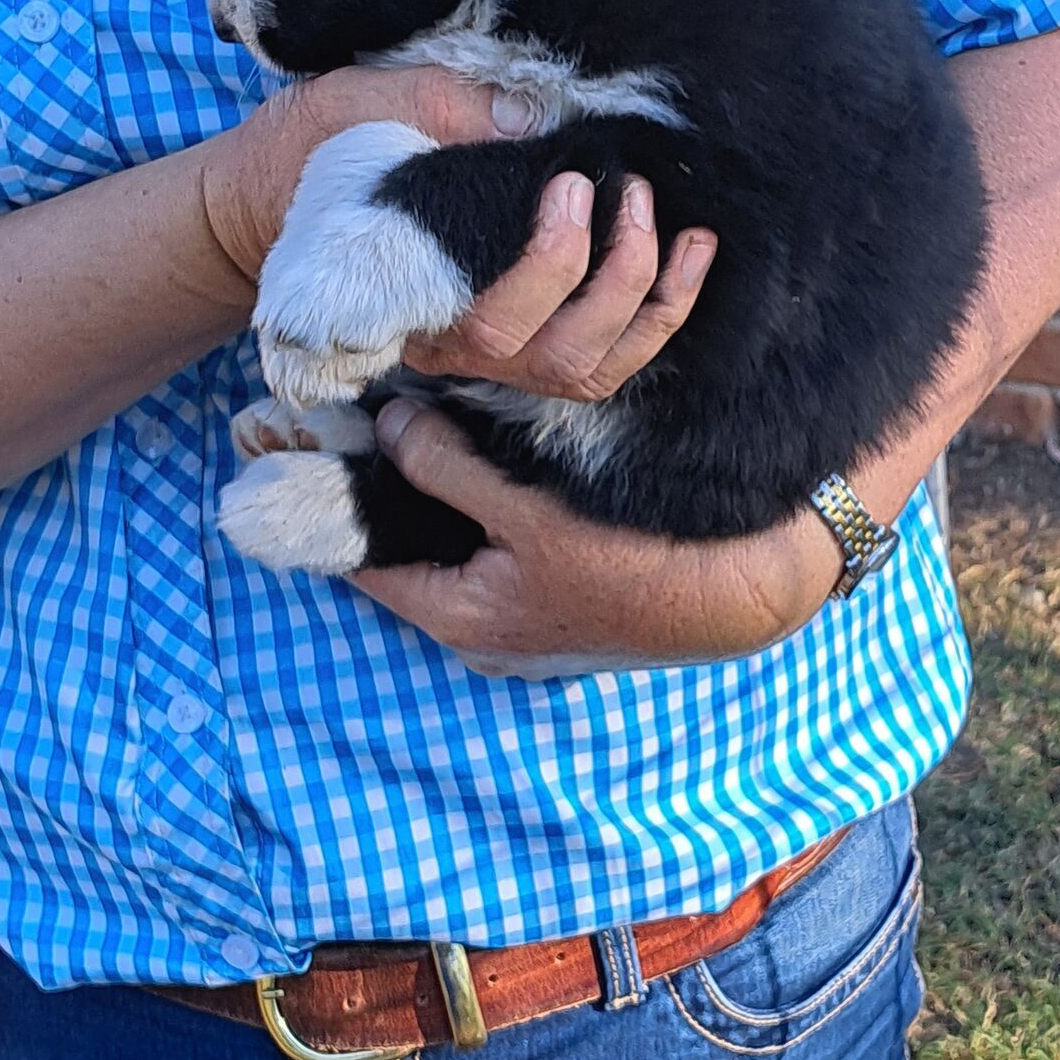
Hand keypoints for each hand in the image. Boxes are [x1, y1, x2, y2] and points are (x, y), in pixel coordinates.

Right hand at [203, 65, 717, 400]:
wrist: (272, 200)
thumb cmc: (316, 151)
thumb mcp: (362, 107)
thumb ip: (442, 112)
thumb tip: (532, 121)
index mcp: (400, 295)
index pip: (482, 316)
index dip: (546, 266)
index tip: (571, 183)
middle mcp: (445, 345)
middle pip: (546, 354)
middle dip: (610, 278)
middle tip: (630, 193)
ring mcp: (484, 355)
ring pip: (583, 373)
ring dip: (649, 307)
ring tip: (683, 233)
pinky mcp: (517, 342)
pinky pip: (599, 364)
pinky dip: (656, 321)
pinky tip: (688, 259)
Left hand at [349, 399, 844, 676]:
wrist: (741, 596)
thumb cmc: (636, 562)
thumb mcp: (530, 509)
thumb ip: (448, 467)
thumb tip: (389, 424)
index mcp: (461, 620)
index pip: (364, 560)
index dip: (340, 499)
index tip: (319, 445)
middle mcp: (482, 636)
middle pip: (410, 556)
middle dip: (394, 494)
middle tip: (378, 423)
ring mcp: (521, 628)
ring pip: (455, 555)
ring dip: (442, 502)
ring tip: (431, 433)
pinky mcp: (557, 608)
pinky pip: (496, 559)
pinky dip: (484, 518)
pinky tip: (494, 468)